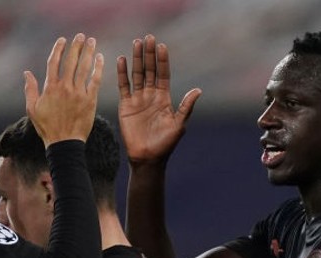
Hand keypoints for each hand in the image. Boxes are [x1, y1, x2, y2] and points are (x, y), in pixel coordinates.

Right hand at [24, 33, 103, 144]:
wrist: (64, 143)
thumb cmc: (47, 127)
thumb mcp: (32, 109)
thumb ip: (30, 89)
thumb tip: (26, 73)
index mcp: (50, 88)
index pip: (54, 62)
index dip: (58, 49)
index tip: (63, 40)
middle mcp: (65, 87)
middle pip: (71, 61)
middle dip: (76, 46)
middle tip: (81, 36)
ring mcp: (79, 93)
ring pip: (84, 67)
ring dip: (88, 52)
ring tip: (92, 41)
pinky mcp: (90, 100)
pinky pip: (95, 80)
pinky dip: (98, 67)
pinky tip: (100, 58)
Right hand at [117, 34, 200, 163]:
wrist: (147, 158)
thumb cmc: (165, 144)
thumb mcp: (179, 125)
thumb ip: (186, 107)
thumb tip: (198, 90)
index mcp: (164, 97)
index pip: (163, 74)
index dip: (163, 60)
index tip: (161, 45)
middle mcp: (151, 95)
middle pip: (150, 69)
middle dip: (149, 54)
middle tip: (148, 37)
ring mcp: (138, 99)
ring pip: (137, 74)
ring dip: (136, 59)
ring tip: (136, 43)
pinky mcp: (126, 105)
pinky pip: (124, 86)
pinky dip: (122, 73)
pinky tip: (121, 60)